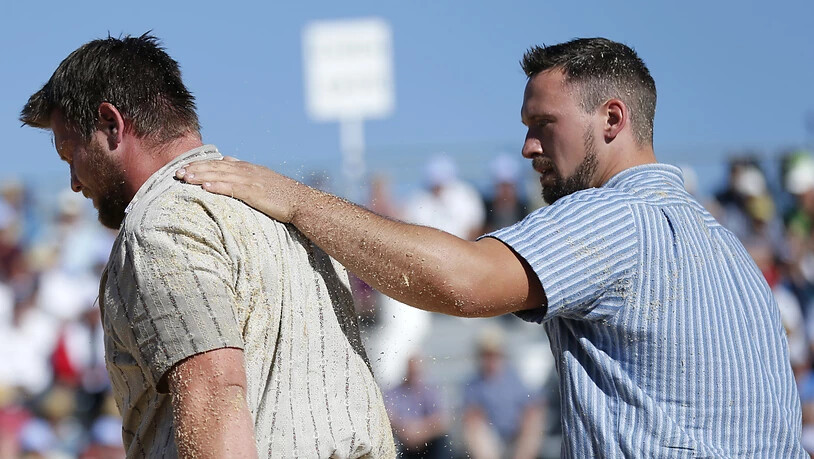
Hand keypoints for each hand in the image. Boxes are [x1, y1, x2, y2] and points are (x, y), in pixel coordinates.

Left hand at [176, 157, 301, 222]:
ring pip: (220, 175)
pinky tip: (205, 188)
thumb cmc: (282, 195)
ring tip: (185, 178)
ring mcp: (250, 180)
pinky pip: (232, 188)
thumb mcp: (262, 179)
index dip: (201, 163)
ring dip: (201, 176)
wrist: (300, 201)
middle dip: (195, 168)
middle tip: (176, 172)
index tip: (185, 166)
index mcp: (247, 168)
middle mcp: (246, 171)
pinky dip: (218, 187)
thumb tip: (229, 164)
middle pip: (215, 167)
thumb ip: (245, 173)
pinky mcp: (254, 192)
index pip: (219, 162)